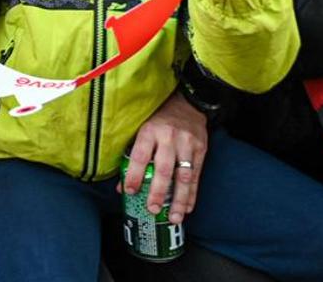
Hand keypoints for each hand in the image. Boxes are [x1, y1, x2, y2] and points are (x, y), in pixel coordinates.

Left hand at [121, 91, 207, 223]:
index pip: (140, 155)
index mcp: (149, 131)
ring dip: (178, 199)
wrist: (188, 104)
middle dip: (157, 191)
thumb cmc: (159, 120)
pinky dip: (191, 194)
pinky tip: (187, 208)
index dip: (134, 175)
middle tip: (152, 209)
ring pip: (183, 175)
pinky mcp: (201, 150)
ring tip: (173, 218)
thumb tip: (122, 186)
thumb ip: (132, 156)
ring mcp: (187, 144)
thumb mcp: (142, 130)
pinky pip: (196, 176)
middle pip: (163, 168)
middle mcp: (169, 138)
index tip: (130, 191)